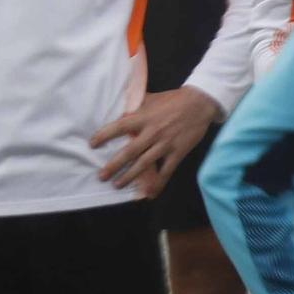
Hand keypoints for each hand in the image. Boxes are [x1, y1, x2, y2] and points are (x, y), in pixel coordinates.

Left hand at [91, 86, 220, 196]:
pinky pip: (166, 171)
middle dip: (114, 165)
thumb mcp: (151, 98)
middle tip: (101, 176)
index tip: (92, 144)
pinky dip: (158, 184)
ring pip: (144, 164)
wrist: (200, 103)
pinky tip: (150, 194)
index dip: (104, 136)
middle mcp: (152, 133)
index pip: (119, 127)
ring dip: (130, 176)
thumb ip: (135, 104)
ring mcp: (165, 144)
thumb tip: (117, 106)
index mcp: (143, 118)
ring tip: (117, 185)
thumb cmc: (173, 100)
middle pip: (130, 152)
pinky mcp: (178, 152)